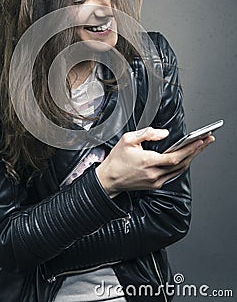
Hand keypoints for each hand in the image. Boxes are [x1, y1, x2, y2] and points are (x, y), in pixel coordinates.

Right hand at [96, 127, 214, 196]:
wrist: (108, 179)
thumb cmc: (116, 159)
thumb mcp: (127, 139)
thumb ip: (147, 134)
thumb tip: (165, 133)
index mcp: (147, 162)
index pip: (175, 157)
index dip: (190, 149)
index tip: (201, 140)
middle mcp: (154, 174)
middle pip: (182, 163)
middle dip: (197, 150)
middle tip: (209, 139)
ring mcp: (156, 181)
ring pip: (180, 169)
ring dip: (192, 157)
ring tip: (201, 145)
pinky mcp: (155, 185)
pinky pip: (173, 173)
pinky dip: (183, 164)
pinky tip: (187, 155)